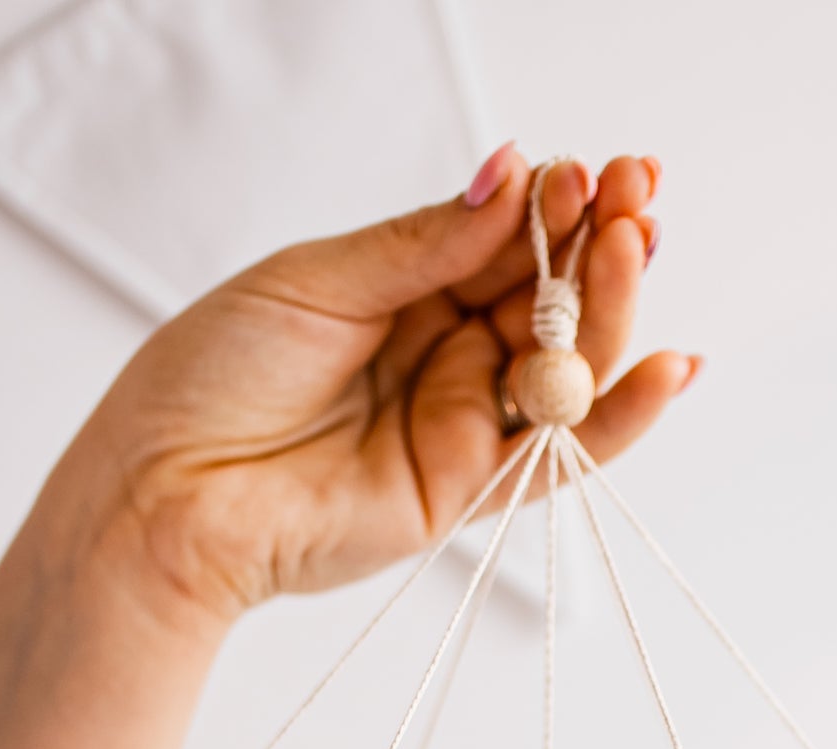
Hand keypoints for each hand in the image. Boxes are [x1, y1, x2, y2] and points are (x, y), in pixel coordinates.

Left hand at [75, 145, 686, 624]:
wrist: (168, 492)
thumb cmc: (211, 382)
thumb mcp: (318, 280)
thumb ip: (425, 242)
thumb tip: (511, 176)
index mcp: (403, 290)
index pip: (504, 240)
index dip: (554, 206)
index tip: (588, 168)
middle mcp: (441, 354)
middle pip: (546, 298)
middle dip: (596, 245)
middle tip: (631, 198)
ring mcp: (458, 422)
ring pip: (563, 365)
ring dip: (610, 308)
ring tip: (634, 247)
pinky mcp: (464, 489)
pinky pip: (560, 455)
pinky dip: (617, 416)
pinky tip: (668, 369)